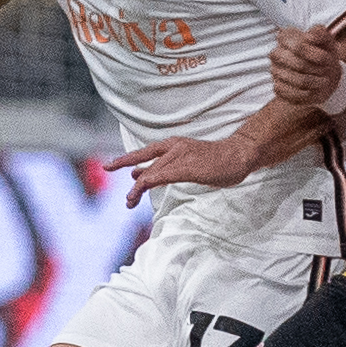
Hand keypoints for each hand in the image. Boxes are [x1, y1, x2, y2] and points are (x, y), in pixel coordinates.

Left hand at [105, 134, 254, 205]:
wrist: (239, 154)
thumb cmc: (216, 160)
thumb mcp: (186, 161)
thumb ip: (165, 167)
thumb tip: (141, 176)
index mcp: (173, 145)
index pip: (145, 151)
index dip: (127, 158)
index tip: (111, 164)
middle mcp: (174, 147)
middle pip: (144, 158)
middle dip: (123, 164)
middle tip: (106, 167)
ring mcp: (181, 156)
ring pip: (152, 172)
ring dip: (137, 188)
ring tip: (129, 201)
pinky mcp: (188, 167)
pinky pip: (164, 175)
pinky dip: (151, 181)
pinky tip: (141, 188)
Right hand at [269, 23, 345, 109]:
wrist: (323, 74)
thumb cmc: (324, 53)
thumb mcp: (328, 40)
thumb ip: (320, 33)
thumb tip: (309, 36)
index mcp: (286, 37)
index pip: (300, 47)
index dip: (317, 55)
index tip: (328, 58)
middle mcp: (276, 53)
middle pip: (300, 65)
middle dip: (319, 70)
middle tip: (328, 70)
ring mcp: (275, 71)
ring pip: (298, 81)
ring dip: (316, 82)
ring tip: (324, 80)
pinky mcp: (278, 88)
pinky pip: (294, 94)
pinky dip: (309, 94)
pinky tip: (314, 89)